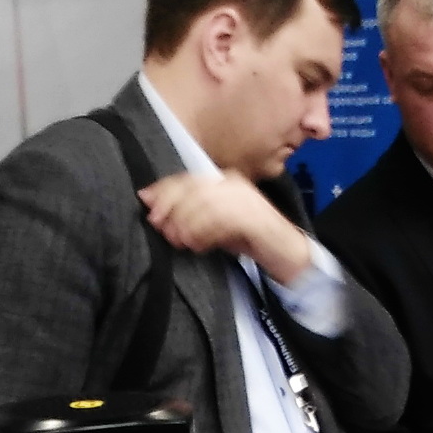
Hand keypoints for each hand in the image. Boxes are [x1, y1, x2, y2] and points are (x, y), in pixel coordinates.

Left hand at [140, 171, 311, 288]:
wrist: (287, 253)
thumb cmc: (249, 240)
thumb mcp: (214, 226)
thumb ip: (191, 218)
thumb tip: (160, 217)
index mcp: (223, 181)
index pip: (188, 179)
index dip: (164, 188)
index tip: (145, 200)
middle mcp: (233, 184)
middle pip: (193, 188)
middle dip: (171, 205)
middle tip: (157, 224)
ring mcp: (245, 199)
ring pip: (205, 202)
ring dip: (186, 221)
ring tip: (176, 239)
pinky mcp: (254, 217)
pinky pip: (222, 219)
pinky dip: (204, 231)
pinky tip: (196, 245)